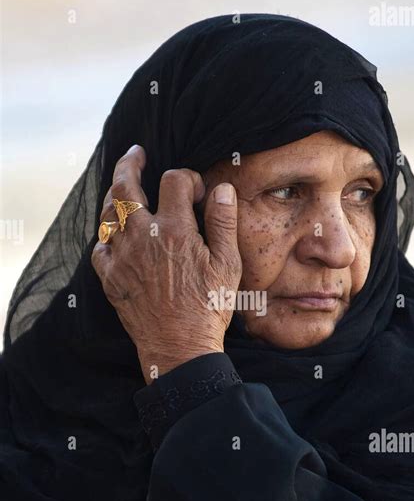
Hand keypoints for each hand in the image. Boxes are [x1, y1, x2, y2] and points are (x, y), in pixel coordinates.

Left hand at [91, 145, 241, 381]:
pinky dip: (107, 235)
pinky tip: (117, 236)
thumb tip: (220, 189)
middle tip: (135, 153)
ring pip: (107, 213)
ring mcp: (122, 257)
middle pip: (124, 185)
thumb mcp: (228, 265)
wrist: (180, 347)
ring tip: (123, 189)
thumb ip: (223, 222)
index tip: (197, 191)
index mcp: (174, 230)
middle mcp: (142, 238)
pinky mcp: (111, 278)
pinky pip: (99, 247)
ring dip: (115, 196)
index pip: (173, 180)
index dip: (187, 178)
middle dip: (129, 163)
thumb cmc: (209, 308)